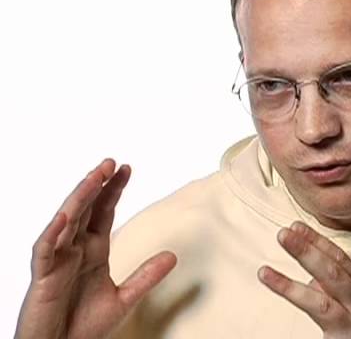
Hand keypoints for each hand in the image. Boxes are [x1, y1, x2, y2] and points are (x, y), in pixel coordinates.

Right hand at [14, 158, 176, 338]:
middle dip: (97, 185)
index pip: (103, 212)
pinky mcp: (42, 278)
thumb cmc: (83, 329)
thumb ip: (146, 276)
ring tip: (94, 177)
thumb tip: (173, 256)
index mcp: (93, 252)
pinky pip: (45, 251)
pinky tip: (66, 216)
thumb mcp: (123, 299)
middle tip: (111, 162)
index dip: (113, 190)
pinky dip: (54, 233)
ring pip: (66, 222)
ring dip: (79, 198)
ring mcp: (57, 262)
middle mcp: (74, 251)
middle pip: (85, 209)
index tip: (127, 169)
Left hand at [258, 222, 350, 338]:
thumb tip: (311, 283)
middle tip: (284, 235)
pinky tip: (281, 306)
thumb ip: (340, 295)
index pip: (341, 262)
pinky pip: (325, 334)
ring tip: (265, 274)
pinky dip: (303, 312)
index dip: (318, 242)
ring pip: (322, 305)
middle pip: (332, 274)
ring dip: (290, 288)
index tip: (297, 227)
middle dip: (306, 253)